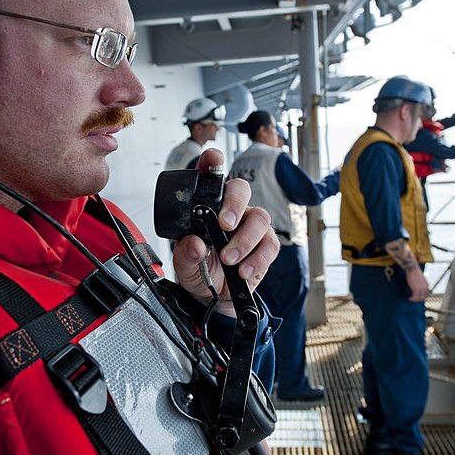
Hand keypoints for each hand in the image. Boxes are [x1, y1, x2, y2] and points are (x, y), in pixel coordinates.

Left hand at [172, 148, 279, 312]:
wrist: (214, 295)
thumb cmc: (199, 269)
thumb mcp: (184, 264)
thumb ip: (185, 254)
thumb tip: (195, 244)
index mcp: (209, 206)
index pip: (212, 177)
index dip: (212, 163)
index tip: (211, 158)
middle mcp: (233, 210)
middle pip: (242, 189)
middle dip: (235, 204)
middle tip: (224, 225)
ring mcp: (251, 226)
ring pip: (260, 217)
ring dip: (244, 239)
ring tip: (229, 259)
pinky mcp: (265, 245)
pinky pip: (270, 245)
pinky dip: (257, 259)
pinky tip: (243, 270)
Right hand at [405, 268, 429, 301]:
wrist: (413, 269)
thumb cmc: (415, 272)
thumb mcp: (421, 279)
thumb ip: (422, 284)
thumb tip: (419, 287)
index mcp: (427, 285)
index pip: (427, 294)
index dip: (423, 297)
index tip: (419, 298)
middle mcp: (425, 288)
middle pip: (423, 297)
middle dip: (418, 300)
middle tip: (414, 300)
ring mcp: (421, 289)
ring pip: (419, 298)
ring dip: (414, 300)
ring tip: (411, 299)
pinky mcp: (415, 289)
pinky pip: (414, 297)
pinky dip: (412, 298)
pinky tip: (409, 298)